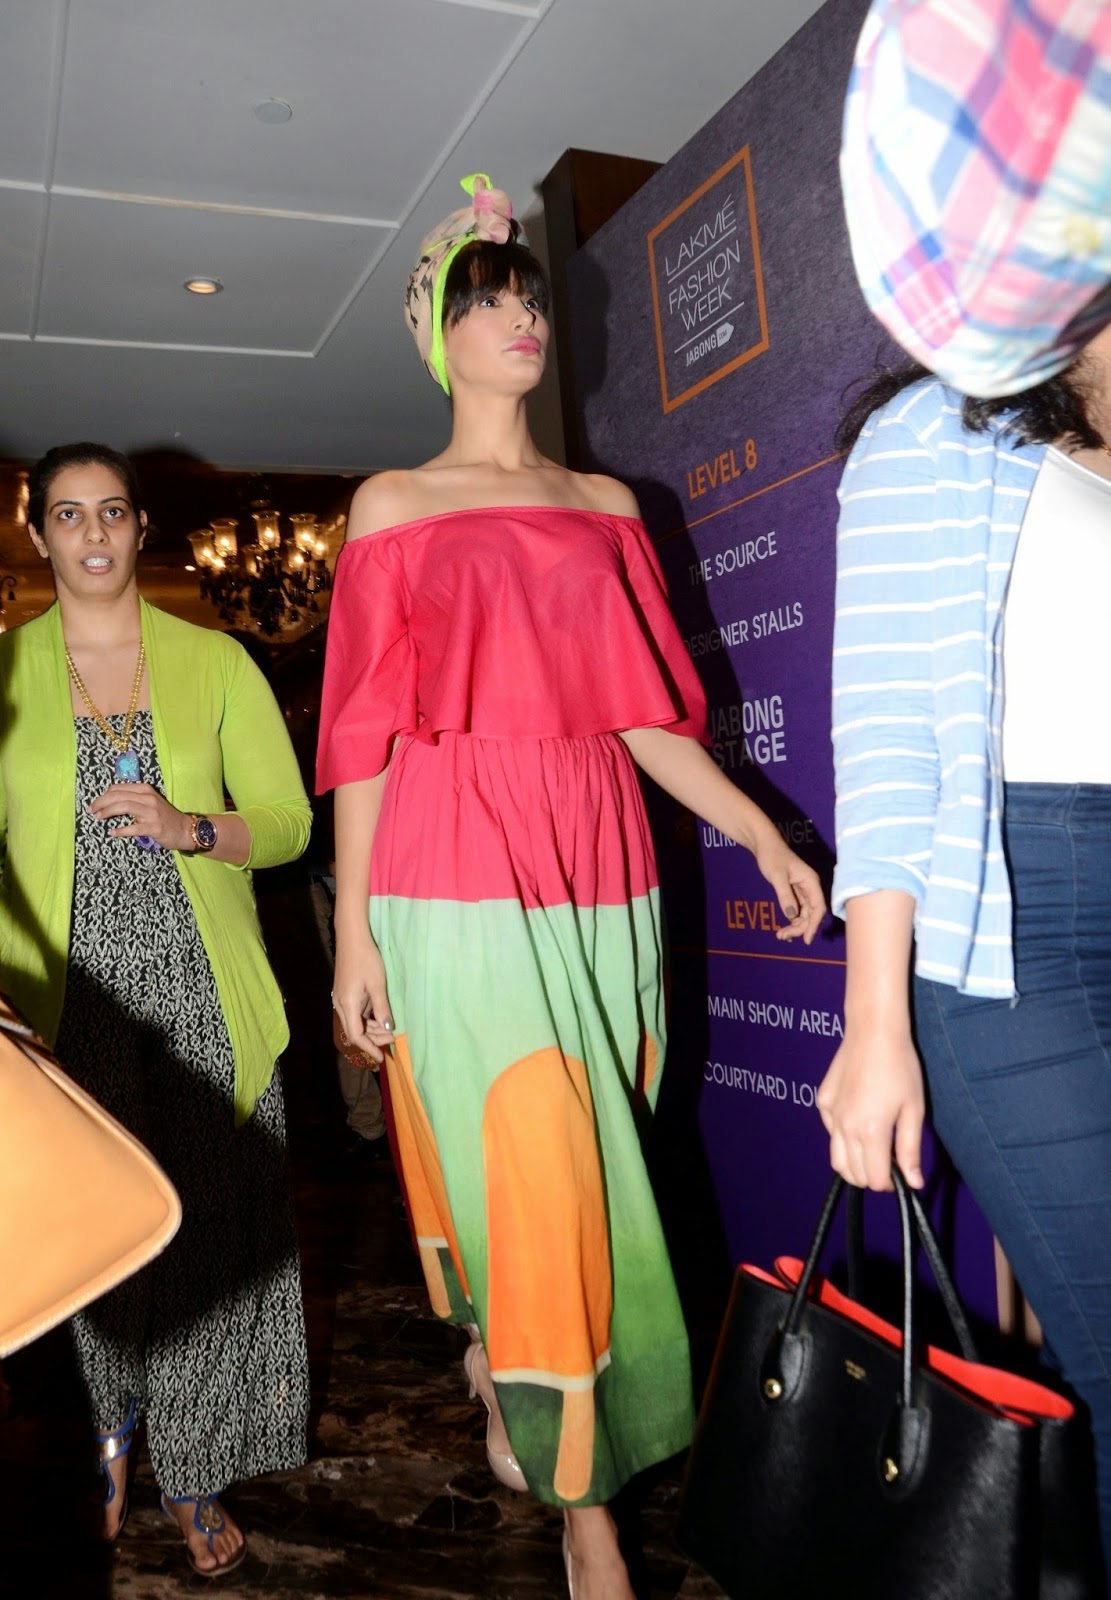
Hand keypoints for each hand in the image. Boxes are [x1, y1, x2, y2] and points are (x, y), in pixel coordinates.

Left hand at [88, 783, 191, 849]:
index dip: (103, 795)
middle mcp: (148, 798)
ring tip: (98, 818)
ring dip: (107, 812)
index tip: (95, 804)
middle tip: (91, 810)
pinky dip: (119, 830)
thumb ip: (133, 799)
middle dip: (101, 803)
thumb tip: (110, 801)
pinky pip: (132, 828)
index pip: (118, 788)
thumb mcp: (150, 802)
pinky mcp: (153, 827)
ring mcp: (151, 812)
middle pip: (118, 796)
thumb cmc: (165, 816)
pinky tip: (112, 833)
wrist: (185, 829)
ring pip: (123, 807)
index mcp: (145, 790)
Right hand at [332, 932, 393, 1066]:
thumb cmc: (366, 960)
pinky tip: (381, 1019)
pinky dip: (368, 1019)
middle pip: (355, 1031)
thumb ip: (382, 1009)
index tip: (382, 1058)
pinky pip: (356, 1013)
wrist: (352, 939)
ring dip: (372, 1029)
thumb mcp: (377, 985)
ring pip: (356, 1023)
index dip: (369, 1049)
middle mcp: (341, 1006)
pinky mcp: (346, 994)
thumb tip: (388, 1030)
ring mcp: (342, 1000)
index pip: (356, 1036)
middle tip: (393, 1040)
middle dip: (373, 1039)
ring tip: (390, 1031)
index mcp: (347, 1005)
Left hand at [752, 833, 825, 943]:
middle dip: (800, 927)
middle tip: (784, 936)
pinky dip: (792, 920)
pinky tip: (784, 929)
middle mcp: (810, 887)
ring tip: (781, 935)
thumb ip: (785, 895)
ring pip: (805, 914)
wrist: (764, 844)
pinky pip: (798, 910)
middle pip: (812, 914)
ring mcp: (803, 890)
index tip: (806, 939)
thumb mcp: (777, 876)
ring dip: (795, 926)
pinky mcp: (795, 892)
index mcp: (811, 881)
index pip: (818, 907)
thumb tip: (791, 916)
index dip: (814, 924)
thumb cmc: (771, 856)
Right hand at [816, 1026, 925, 1190]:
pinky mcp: (823, 1102)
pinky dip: (843, 1140)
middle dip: (873, 1177)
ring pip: (837, 1160)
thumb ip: (910, 1149)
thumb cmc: (900, 1066)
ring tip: (874, 1151)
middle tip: (891, 1162)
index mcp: (871, 1132)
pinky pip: (831, 1134)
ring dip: (855, 1165)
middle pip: (854, 1175)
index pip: (875, 1180)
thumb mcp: (914, 1109)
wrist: (873, 1031)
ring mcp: (830, 1115)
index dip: (891, 1183)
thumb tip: (913, 1182)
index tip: (901, 1174)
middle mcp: (845, 1127)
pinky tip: (860, 1122)